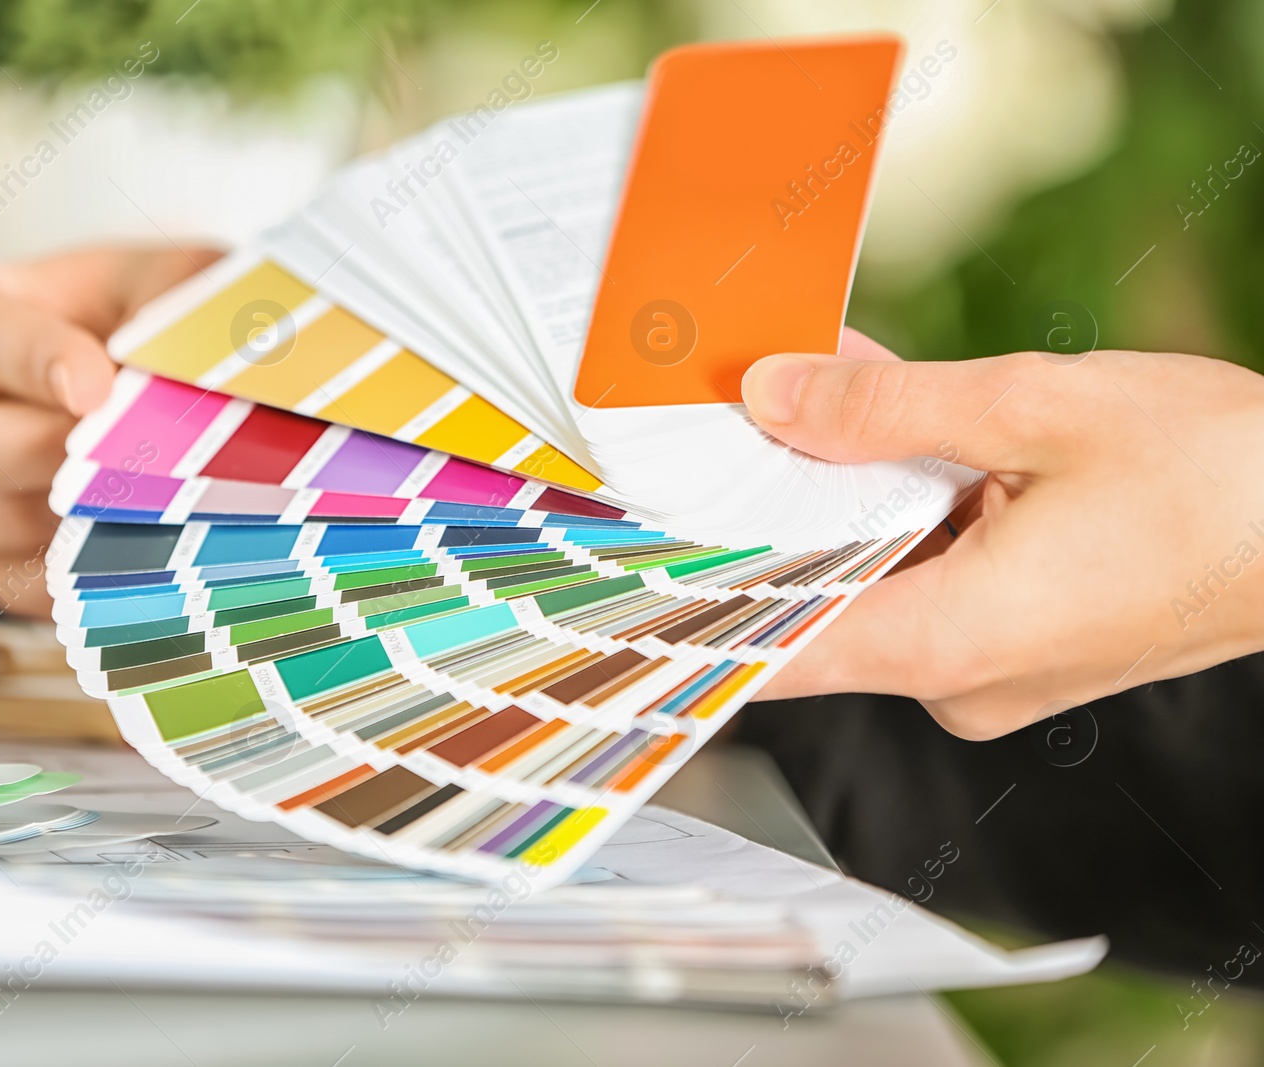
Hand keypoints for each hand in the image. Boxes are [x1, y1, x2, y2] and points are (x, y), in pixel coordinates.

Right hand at [0, 245, 217, 617]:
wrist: (196, 395)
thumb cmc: (160, 318)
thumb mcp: (172, 281)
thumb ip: (167, 296)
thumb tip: (162, 359)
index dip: (25, 360)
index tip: (96, 386)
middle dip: (56, 450)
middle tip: (139, 446)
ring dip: (74, 511)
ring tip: (153, 487)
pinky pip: (21, 583)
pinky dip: (86, 567)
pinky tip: (145, 536)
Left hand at [739, 332, 1263, 738]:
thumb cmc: (1226, 478)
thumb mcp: (1035, 408)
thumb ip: (886, 405)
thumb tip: (778, 393)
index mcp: (950, 642)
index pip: (771, 654)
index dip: (693, 611)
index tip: (633, 568)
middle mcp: (963, 680)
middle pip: (817, 602)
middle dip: (775, 513)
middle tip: (732, 430)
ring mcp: (996, 673)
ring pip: (875, 586)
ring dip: (846, 505)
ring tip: (816, 410)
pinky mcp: (1026, 651)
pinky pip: (932, 586)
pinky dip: (906, 521)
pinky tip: (898, 445)